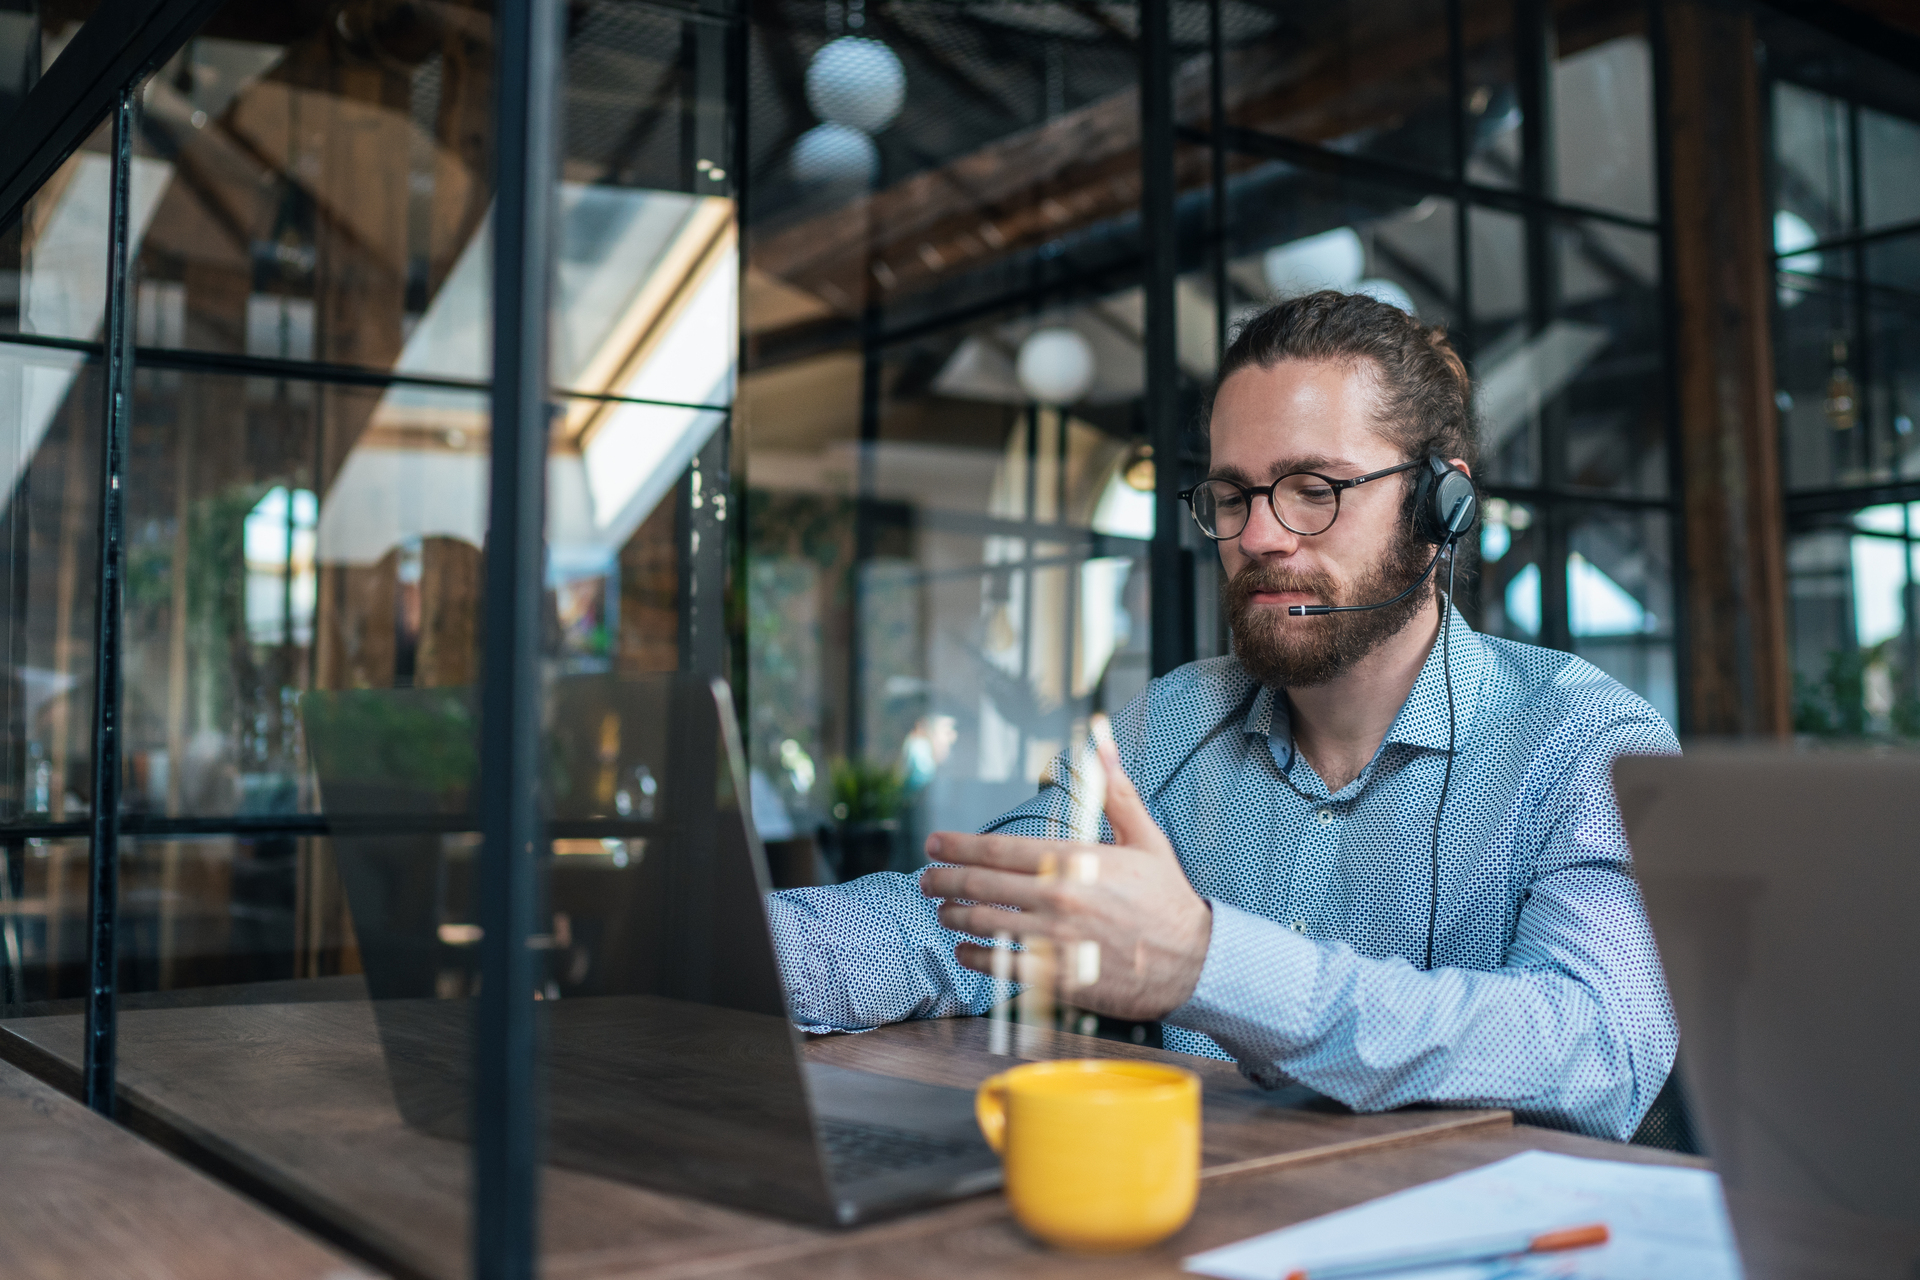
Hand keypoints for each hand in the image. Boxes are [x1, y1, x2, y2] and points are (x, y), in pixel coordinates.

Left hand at [919, 721, 1211, 1021]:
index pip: (998, 849)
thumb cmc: (1167, 898)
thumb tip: (1101, 742)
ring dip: (955, 917)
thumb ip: (1115, 792)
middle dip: (944, 879)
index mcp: (1073, 860)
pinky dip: (975, 958)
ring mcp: (1055, 940)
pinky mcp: (1058, 978)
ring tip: (943, 912)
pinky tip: (965, 951)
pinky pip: (1001, 967)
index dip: (957, 845)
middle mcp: (1057, 898)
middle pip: (981, 885)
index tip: (933, 844)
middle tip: (926, 879)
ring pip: (984, 924)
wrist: (1195, 960)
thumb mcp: (1145, 838)